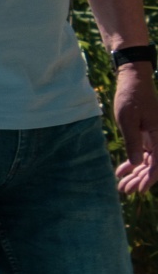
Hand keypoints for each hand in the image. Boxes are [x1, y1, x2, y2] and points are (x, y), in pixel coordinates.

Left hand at [113, 65, 157, 193]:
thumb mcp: (128, 120)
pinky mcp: (147, 135)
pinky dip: (132, 163)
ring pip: (148, 161)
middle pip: (154, 164)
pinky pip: (142, 154)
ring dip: (136, 174)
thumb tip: (137, 163)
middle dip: (140, 179)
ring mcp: (154, 137)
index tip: (141, 190)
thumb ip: (133, 142)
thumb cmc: (130, 98)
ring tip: (122, 186)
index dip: (151, 177)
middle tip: (125, 190)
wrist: (133, 83)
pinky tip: (120, 172)